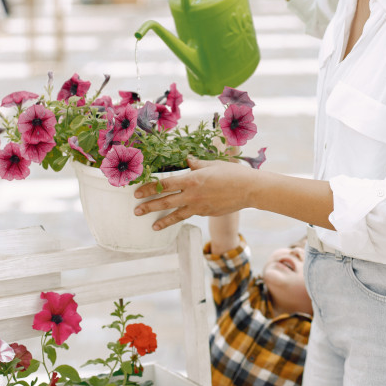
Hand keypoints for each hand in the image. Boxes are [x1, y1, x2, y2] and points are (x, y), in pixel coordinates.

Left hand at [133, 157, 255, 230]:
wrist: (249, 189)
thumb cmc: (232, 173)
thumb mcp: (212, 164)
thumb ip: (196, 164)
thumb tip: (186, 160)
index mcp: (192, 179)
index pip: (165, 184)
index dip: (149, 188)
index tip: (138, 192)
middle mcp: (192, 194)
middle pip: (165, 201)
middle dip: (149, 206)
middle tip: (136, 210)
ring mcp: (199, 206)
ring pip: (176, 214)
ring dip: (161, 220)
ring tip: (151, 225)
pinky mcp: (205, 213)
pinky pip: (189, 215)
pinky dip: (180, 217)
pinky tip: (174, 219)